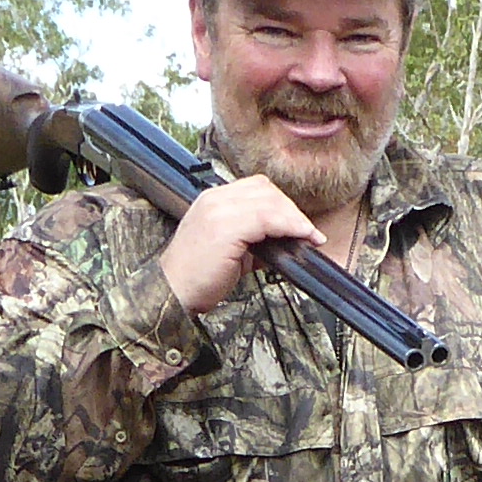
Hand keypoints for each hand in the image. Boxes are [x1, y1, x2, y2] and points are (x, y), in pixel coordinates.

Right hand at [158, 174, 317, 319]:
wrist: (172, 292)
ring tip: (309, 236)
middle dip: (291, 210)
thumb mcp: (229, 252)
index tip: (298, 224)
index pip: (256, 188)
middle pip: (265, 189)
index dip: (281, 204)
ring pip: (270, 201)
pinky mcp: (225, 227)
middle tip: (307, 232)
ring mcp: (218, 210)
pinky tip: (301, 237)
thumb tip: (282, 241)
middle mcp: (214, 199)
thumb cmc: (197, 278)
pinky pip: (267, 218)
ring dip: (295, 218)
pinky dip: (290, 226)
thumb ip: (253, 241)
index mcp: (212, 201)